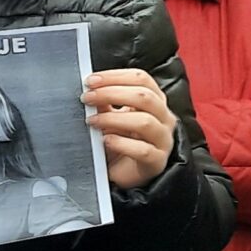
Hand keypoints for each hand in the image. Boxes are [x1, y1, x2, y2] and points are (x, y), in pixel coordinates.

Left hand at [85, 67, 177, 189]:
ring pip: (145, 121)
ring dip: (113, 119)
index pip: (142, 79)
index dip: (116, 76)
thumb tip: (90, 89)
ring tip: (92, 121)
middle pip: (144, 96)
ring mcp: (163, 139)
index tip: (91, 80)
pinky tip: (106, 141)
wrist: (126, 174)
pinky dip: (121, 143)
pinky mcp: (157, 161)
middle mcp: (163, 118)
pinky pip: (143, 150)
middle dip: (111, 93)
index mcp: (155, 102)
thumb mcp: (111, 118)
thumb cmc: (121, 142)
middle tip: (87, 98)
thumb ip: (104, 103)